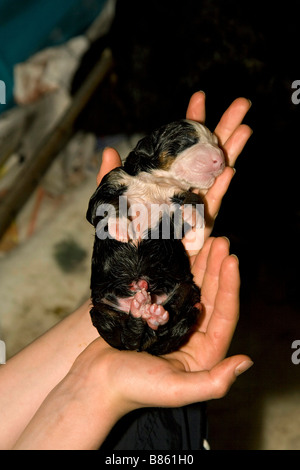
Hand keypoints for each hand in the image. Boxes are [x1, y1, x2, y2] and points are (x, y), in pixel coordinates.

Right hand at [70, 237, 251, 419]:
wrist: (95, 381)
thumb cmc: (133, 388)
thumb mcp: (176, 390)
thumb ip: (214, 382)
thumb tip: (247, 361)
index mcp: (204, 354)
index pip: (224, 316)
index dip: (230, 287)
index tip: (231, 260)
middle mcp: (194, 335)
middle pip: (212, 297)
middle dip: (218, 268)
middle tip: (221, 241)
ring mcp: (175, 321)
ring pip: (195, 288)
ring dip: (203, 264)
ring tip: (210, 240)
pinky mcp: (157, 312)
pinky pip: (174, 286)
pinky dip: (181, 269)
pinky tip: (184, 252)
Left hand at [96, 93, 251, 259]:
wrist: (133, 278)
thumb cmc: (124, 242)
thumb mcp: (113, 205)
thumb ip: (111, 179)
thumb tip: (108, 149)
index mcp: (169, 183)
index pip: (183, 149)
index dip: (192, 124)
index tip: (199, 97)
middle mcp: (186, 193)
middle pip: (209, 157)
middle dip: (224, 129)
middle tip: (241, 103)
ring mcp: (195, 211)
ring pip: (217, 176)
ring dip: (231, 153)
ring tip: (245, 128)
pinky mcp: (198, 232)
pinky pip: (210, 207)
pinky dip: (220, 188)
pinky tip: (230, 170)